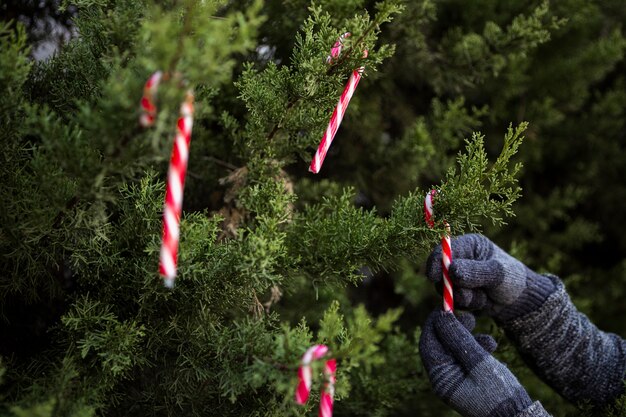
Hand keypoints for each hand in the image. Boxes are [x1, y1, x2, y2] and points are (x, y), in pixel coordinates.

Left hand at [419, 310, 533, 416]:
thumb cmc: (499, 394)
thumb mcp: (479, 362)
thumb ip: (459, 339)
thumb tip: (441, 316)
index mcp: (440, 378)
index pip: (428, 342)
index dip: (436, 322)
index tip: (447, 305)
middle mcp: (443, 379)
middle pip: (440, 344)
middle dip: (454, 327)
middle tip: (470, 316)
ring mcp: (455, 379)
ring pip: (455, 349)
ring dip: (470, 338)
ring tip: (489, 339)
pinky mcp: (468, 379)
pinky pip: (467, 357)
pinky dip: (477, 348)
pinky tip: (492, 347)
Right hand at [426, 234, 554, 321]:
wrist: (521, 301)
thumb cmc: (513, 279)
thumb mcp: (497, 273)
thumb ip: (475, 271)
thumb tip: (451, 271)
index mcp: (469, 245)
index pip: (444, 250)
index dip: (435, 262)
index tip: (433, 276)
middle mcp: (461, 259)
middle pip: (440, 271)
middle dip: (451, 286)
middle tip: (467, 295)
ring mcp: (459, 277)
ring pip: (446, 289)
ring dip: (464, 297)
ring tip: (483, 297)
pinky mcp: (459, 292)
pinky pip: (454, 301)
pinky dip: (468, 305)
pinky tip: (483, 301)